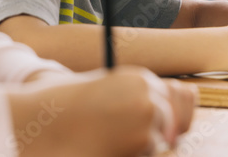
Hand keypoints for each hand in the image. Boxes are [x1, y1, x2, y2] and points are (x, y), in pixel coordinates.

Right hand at [9, 66, 195, 155]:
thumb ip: (138, 99)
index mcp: (139, 78)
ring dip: (143, 146)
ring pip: (163, 140)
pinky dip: (132, 153)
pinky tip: (108, 147)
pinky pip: (151, 153)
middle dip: (165, 132)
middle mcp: (148, 91)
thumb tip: (181, 102)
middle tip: (133, 137)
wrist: (46, 123)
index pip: (178, 97)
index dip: (172, 115)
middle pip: (178, 120)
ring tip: (110, 140)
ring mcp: (149, 113)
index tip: (163, 126)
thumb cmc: (70, 112)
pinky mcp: (145, 137)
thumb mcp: (108, 97)